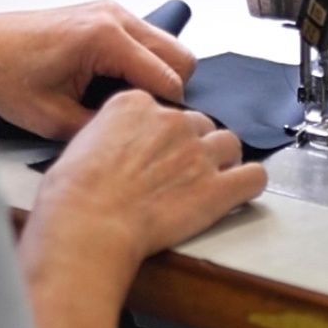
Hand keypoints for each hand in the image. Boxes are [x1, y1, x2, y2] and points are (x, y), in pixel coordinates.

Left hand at [0, 2, 195, 139]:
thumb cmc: (5, 74)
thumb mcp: (55, 119)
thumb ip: (104, 126)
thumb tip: (136, 133)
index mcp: (105, 38)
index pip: (168, 78)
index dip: (165, 112)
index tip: (150, 131)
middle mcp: (114, 17)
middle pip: (181, 57)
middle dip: (169, 91)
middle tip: (140, 117)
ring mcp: (111, 11)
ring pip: (168, 46)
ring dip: (157, 75)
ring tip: (123, 101)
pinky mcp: (104, 15)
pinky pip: (146, 40)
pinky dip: (142, 63)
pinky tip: (112, 83)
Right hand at [17, 92, 265, 327]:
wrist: (88, 223)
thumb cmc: (74, 194)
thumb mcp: (82, 142)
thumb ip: (112, 133)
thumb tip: (119, 144)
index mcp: (135, 104)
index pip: (165, 108)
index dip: (163, 133)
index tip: (157, 151)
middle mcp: (172, 121)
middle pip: (200, 124)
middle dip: (194, 146)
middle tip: (180, 172)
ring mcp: (198, 153)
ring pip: (230, 144)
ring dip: (223, 160)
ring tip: (210, 180)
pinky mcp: (217, 188)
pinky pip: (254, 176)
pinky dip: (249, 184)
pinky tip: (238, 192)